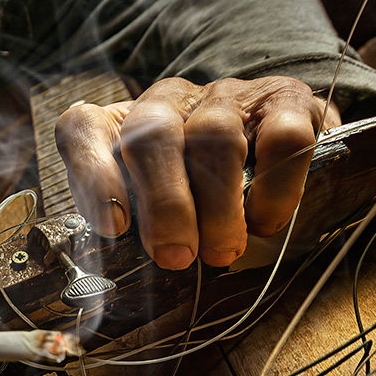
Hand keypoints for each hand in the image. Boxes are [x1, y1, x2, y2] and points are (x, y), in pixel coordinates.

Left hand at [55, 76, 339, 268]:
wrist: (291, 160)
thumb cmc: (207, 201)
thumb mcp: (161, 217)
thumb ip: (140, 234)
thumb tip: (124, 278)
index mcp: (123, 127)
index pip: (85, 128)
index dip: (92, 174)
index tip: (113, 229)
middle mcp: (170, 101)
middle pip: (152, 134)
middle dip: (164, 203)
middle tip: (176, 256)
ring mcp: (227, 96)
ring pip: (215, 136)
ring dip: (217, 204)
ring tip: (222, 252)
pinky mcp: (287, 100)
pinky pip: (280, 137)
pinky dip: (273, 186)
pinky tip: (266, 221)